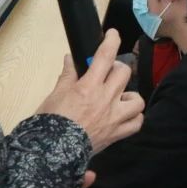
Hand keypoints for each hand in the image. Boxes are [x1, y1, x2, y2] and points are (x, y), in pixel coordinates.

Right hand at [37, 29, 145, 153]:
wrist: (51, 153)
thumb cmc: (49, 122)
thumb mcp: (54, 95)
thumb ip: (66, 76)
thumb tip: (69, 59)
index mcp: (88, 87)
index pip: (105, 56)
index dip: (111, 41)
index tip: (113, 33)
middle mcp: (105, 100)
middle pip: (124, 73)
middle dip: (117, 68)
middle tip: (108, 72)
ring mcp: (114, 118)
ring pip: (137, 100)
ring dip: (130, 95)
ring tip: (119, 96)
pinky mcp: (116, 135)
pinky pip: (137, 123)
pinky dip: (134, 117)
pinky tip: (125, 115)